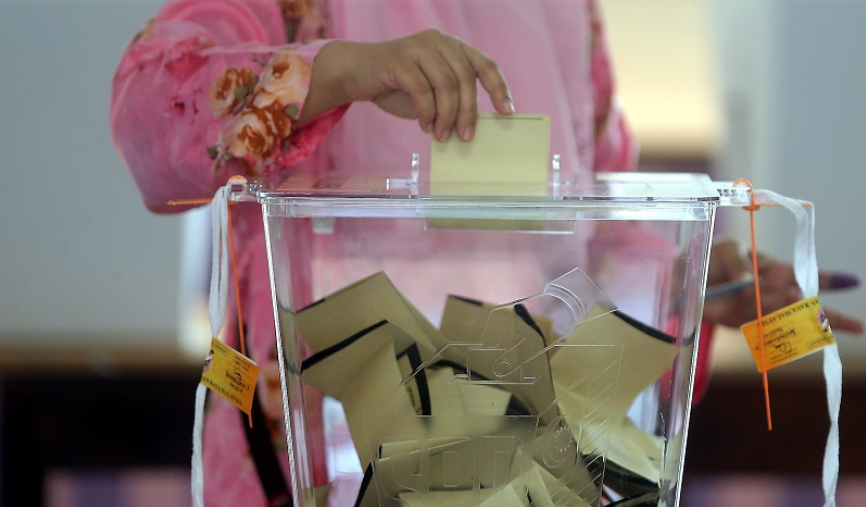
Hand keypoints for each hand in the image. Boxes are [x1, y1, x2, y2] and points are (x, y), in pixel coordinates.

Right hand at [300, 30, 513, 140]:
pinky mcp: (399, 58)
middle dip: (469, 111)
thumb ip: (449, 104)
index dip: (499, 89)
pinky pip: (421, 89)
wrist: (355, 74)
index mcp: (453, 48)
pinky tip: (425, 126)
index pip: (485, 65)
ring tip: (442, 135)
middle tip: (466, 137)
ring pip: (446, 84)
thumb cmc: (396, 86)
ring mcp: (419, 47)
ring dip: (447, 115)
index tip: (508, 112)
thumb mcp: (430, 96)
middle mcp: (440, 42)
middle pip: (467, 78)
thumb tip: (470, 128)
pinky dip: (426, 112)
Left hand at [702, 239, 863, 332]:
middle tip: (858, 326)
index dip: (827, 279)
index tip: (852, 281)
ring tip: (806, 329)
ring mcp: (758, 311)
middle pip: (805, 307)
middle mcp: (771, 292)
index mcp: (773, 269)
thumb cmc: (711, 257)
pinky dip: (771, 340)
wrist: (683, 278)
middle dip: (830, 317)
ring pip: (785, 323)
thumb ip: (735, 261)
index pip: (803, 274)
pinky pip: (760, 334)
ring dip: (794, 326)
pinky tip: (780, 347)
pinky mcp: (742, 325)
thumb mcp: (722, 249)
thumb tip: (747, 280)